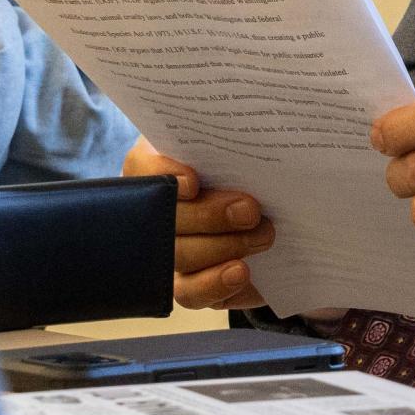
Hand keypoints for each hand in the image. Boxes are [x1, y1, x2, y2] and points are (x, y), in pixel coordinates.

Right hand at [130, 140, 270, 310]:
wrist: (273, 214)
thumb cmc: (245, 170)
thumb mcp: (237, 146)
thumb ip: (228, 138)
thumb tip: (235, 121)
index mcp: (155, 165)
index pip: (142, 167)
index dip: (163, 174)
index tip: (193, 182)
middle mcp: (152, 210)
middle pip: (162, 218)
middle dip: (208, 216)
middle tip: (250, 210)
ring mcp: (167, 251)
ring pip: (178, 256)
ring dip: (222, 247)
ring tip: (262, 236)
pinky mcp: (188, 284)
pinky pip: (190, 293)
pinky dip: (215, 283)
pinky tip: (241, 272)